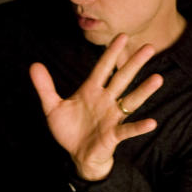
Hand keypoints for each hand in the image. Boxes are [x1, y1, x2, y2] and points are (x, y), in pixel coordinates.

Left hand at [29, 33, 162, 180]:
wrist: (77, 154)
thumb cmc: (70, 129)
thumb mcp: (53, 107)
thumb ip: (45, 86)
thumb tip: (33, 65)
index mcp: (91, 91)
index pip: (103, 68)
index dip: (111, 53)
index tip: (122, 36)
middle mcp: (105, 100)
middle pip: (122, 78)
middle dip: (134, 63)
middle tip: (149, 47)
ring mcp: (111, 117)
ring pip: (130, 101)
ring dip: (143, 90)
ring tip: (158, 79)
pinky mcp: (113, 135)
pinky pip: (128, 130)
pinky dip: (139, 126)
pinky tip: (152, 122)